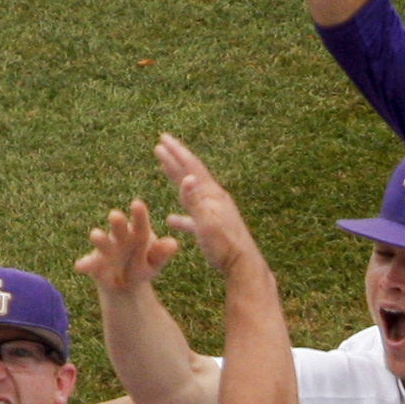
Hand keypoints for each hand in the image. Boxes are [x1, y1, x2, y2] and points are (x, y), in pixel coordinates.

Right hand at [74, 199, 179, 297]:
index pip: (141, 223)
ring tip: (95, 234)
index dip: (139, 214)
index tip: (137, 204)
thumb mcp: (154, 262)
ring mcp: (107, 250)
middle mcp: (121, 237)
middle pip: (120, 229)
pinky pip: (90, 264)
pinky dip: (85, 264)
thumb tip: (173, 244)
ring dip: (100, 239)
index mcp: (139, 233)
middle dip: (118, 223)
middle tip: (115, 215)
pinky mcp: (95, 264)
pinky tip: (79, 266)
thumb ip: (161, 253)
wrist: (126, 285)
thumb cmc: (143, 266)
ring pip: (103, 243)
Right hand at [153, 136, 261, 278]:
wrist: (242, 264)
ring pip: (191, 191)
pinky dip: (181, 215)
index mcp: (211, 194)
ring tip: (165, 169)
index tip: (162, 139)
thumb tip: (187, 177)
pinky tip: (171, 220)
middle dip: (175, 158)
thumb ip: (195, 201)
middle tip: (161, 144)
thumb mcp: (206, 222)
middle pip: (191, 173)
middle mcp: (213, 198)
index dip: (176, 153)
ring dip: (177, 179)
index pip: (190, 168)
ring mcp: (214, 211)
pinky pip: (193, 216)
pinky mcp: (212, 226)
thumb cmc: (223, 246)